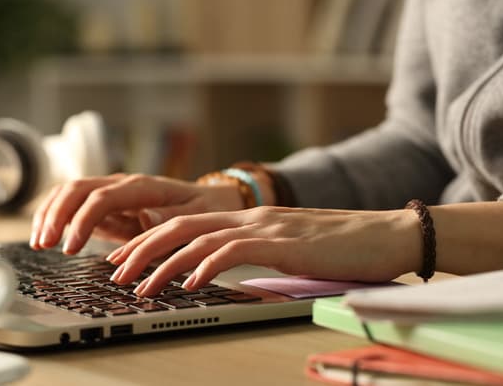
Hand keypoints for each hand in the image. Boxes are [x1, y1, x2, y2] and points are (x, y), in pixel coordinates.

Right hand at [30, 174, 243, 252]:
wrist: (210, 200)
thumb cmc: (204, 208)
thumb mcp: (197, 215)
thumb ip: (169, 217)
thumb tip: (144, 218)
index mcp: (143, 186)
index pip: (102, 196)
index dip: (82, 220)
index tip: (70, 247)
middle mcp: (122, 184)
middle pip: (78, 189)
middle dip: (56, 215)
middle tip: (44, 244)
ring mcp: (112, 192)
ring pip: (70, 193)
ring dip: (50, 214)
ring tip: (39, 243)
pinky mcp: (106, 205)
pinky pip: (74, 205)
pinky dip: (57, 217)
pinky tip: (46, 236)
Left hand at [108, 206, 422, 296]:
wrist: (388, 234)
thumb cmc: (342, 248)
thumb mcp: (288, 248)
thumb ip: (255, 252)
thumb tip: (223, 270)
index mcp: (249, 218)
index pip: (187, 223)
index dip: (150, 239)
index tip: (125, 259)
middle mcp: (251, 217)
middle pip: (180, 225)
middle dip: (141, 249)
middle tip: (115, 272)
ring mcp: (267, 227)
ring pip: (198, 238)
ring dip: (163, 263)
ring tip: (139, 286)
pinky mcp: (284, 244)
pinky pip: (233, 251)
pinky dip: (205, 267)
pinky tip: (188, 284)